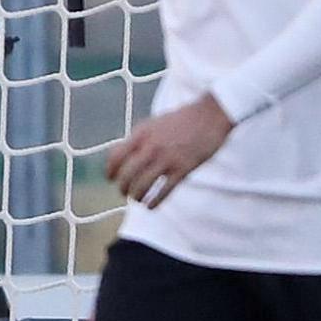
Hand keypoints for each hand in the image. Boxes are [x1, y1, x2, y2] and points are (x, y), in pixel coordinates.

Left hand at [104, 95, 235, 208]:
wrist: (210, 114)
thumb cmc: (182, 119)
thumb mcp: (154, 123)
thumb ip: (139, 138)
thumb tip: (124, 155)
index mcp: (141, 133)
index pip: (116, 157)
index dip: (110, 171)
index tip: (111, 178)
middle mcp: (151, 147)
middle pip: (126, 175)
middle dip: (122, 188)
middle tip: (124, 193)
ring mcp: (167, 159)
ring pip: (142, 186)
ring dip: (137, 197)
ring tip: (138, 199)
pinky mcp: (182, 169)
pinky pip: (163, 192)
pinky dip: (154, 202)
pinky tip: (151, 206)